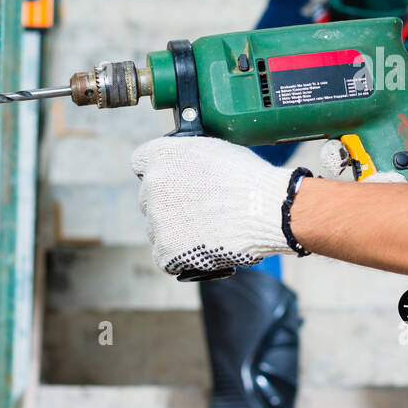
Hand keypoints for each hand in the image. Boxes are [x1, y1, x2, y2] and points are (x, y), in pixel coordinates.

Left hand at [131, 135, 304, 275]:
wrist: (267, 211)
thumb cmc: (249, 179)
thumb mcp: (215, 151)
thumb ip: (188, 158)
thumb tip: (185, 169)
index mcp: (162, 155)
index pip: (141, 163)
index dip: (159, 172)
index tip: (171, 180)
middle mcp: (153, 185)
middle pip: (149, 199)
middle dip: (168, 204)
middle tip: (198, 209)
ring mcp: (157, 219)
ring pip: (157, 228)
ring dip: (175, 230)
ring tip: (208, 229)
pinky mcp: (166, 250)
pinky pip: (164, 256)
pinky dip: (181, 256)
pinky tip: (202, 247)